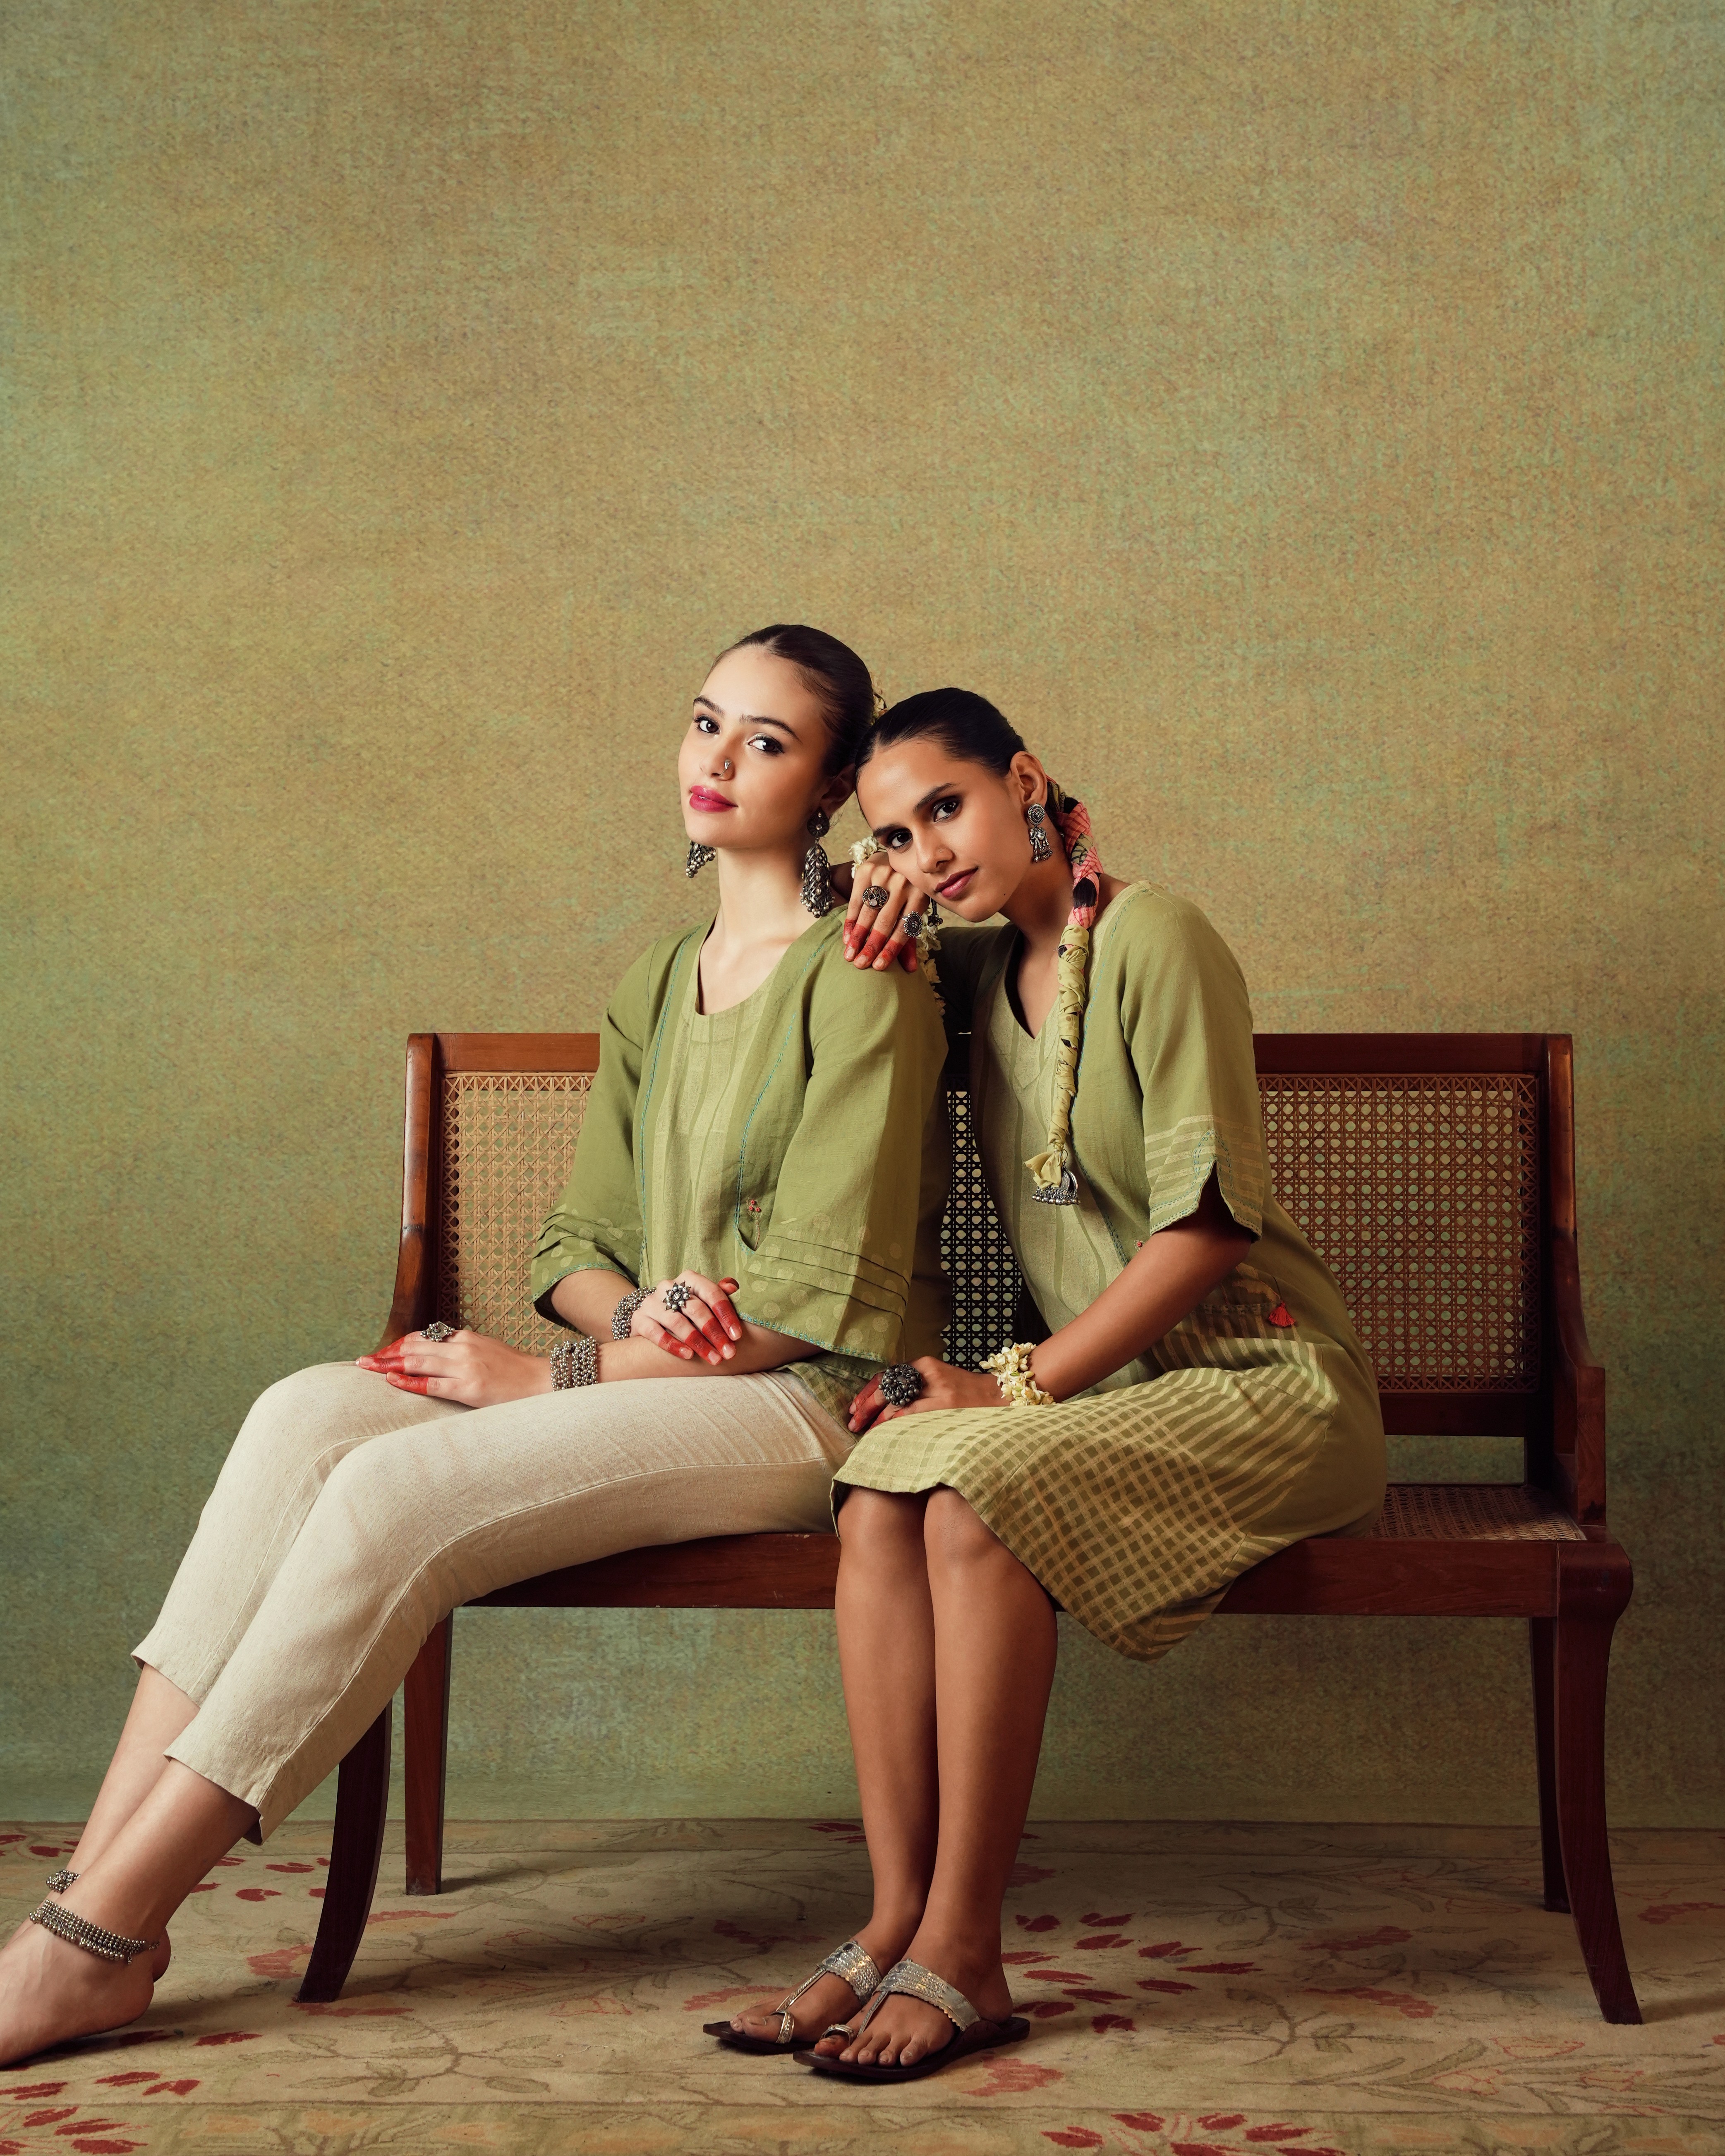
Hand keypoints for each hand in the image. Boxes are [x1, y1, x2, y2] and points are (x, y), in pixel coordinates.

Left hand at [357, 1328, 552, 1407]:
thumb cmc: (515, 1371)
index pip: (424, 1336)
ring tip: (369, 1368)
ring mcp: (465, 1367)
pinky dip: (408, 1381)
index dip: (398, 1343)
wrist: (543, 1381)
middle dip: (386, 1353)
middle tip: (363, 1361)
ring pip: (418, 1361)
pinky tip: (392, 1380)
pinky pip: (431, 1384)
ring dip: (389, 1364)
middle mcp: (463, 1348)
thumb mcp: (488, 1350)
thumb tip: (438, 1353)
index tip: (381, 1352)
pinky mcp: (469, 1388)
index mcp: (466, 1338)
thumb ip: (463, 1350)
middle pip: (414, 1347)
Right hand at [632, 1273, 743, 1364]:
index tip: (737, 1336)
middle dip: (715, 1333)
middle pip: (696, 1309)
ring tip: (714, 1359)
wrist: (652, 1318)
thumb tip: (733, 1286)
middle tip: (729, 1352)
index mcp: (689, 1279)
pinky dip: (673, 1345)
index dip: (726, 1314)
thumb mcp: (703, 1300)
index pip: (711, 1292)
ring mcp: (651, 1303)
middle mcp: (668, 1287)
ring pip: (677, 1322)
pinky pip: (655, 1333)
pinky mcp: (639, 1319)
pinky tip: (688, 1355)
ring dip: (698, 1342)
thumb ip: (719, 1294)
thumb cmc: (686, 1310)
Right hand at [841, 857, 923, 972]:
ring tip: (850, 955)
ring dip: (858, 936)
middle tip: (861, 964)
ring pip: (868, 912)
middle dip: (872, 945)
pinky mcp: (867, 870)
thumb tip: (910, 970)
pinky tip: (847, 937)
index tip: (878, 966)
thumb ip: (909, 940)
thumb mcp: (912, 911)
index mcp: (920, 896)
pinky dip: (850, 921)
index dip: (891, 948)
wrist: (895, 857)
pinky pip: (856, 901)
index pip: (904, 927)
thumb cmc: (906, 891)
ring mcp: (885, 875)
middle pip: (885, 921)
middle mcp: (904, 883)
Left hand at [846, 1356, 1003, 1433]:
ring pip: (896, 1403)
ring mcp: (937, 1388)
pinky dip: (894, 1423)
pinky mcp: (946, 1404)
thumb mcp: (939, 1381)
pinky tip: (884, 1431)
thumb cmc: (967, 1392)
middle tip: (853, 1420)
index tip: (854, 1405)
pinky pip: (911, 1414)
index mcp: (925, 1364)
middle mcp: (929, 1373)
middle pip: (887, 1387)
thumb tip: (884, 1404)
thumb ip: (915, 1387)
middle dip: (866, 1405)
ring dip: (877, 1418)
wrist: (1001, 1395)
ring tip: (864, 1430)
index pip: (887, 1375)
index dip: (868, 1391)